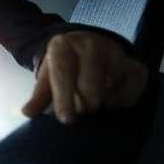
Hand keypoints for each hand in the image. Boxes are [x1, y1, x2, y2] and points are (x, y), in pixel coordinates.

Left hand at [22, 31, 147, 123]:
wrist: (87, 45)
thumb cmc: (63, 65)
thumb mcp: (48, 77)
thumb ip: (39, 96)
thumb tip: (27, 113)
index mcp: (63, 45)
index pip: (64, 73)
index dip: (64, 98)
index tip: (66, 119)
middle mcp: (91, 45)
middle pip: (90, 87)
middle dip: (83, 105)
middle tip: (79, 108)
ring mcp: (116, 53)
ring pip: (110, 93)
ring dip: (101, 104)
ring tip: (93, 98)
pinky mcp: (136, 67)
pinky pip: (129, 96)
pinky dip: (119, 103)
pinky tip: (109, 97)